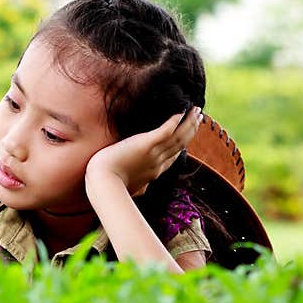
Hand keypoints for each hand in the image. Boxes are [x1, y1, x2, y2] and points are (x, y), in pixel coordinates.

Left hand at [86, 106, 202, 196]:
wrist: (102, 183)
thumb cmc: (109, 186)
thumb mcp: (129, 188)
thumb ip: (138, 187)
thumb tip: (141, 191)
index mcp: (154, 172)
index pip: (173, 156)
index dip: (182, 144)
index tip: (188, 134)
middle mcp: (158, 162)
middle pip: (180, 144)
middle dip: (191, 130)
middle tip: (199, 117)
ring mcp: (154, 154)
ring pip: (178, 136)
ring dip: (189, 122)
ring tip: (197, 111)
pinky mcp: (146, 144)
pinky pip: (166, 131)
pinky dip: (175, 122)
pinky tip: (181, 111)